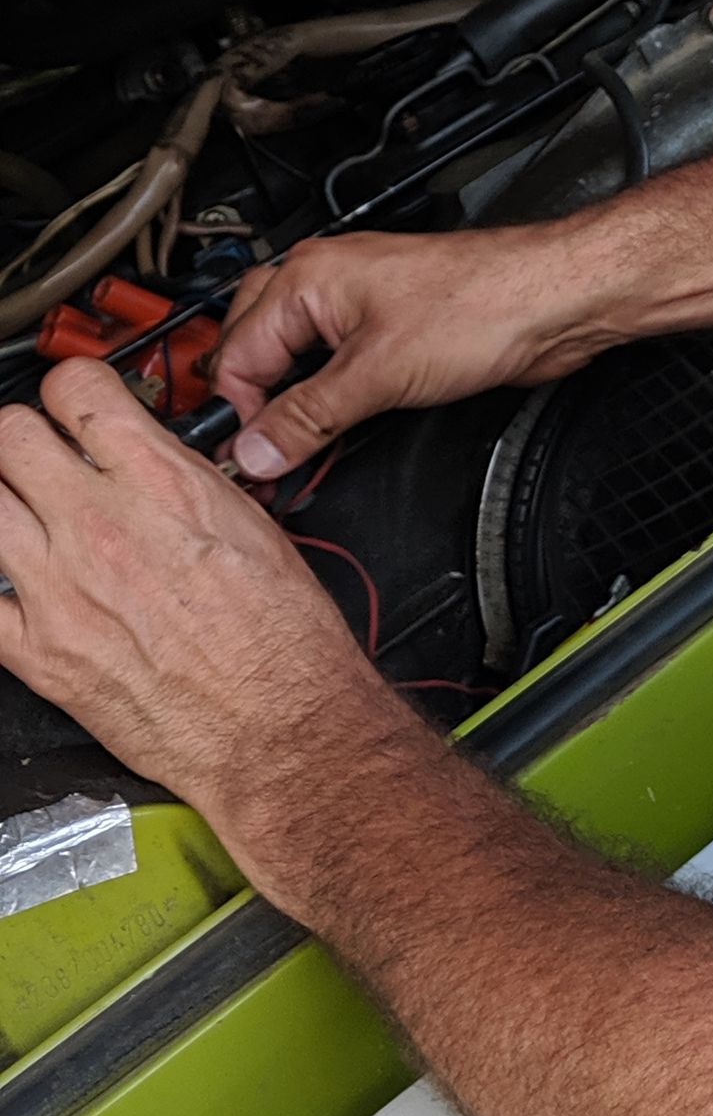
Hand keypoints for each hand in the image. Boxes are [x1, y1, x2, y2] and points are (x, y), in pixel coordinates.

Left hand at [0, 360, 397, 837]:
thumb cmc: (281, 638)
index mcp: (161, 485)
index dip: (69, 389)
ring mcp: (59, 587)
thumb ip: (185, 481)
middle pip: (6, 435)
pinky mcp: (37, 650)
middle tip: (35, 455)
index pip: (75, 390)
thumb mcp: (251, 524)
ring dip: (1, 500)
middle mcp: (100, 526)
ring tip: (23, 513)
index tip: (72, 404)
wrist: (277, 726)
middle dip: (19, 436)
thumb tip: (151, 460)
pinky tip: (11, 582)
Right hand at [215, 220, 628, 480]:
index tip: (243, 460)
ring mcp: (359, 306)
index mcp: (308, 278)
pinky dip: (322, 398)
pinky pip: (334, 367)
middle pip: (254, 349)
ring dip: (286, 403)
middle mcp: (327, 284)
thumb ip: (309, 416)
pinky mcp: (391, 331)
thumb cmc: (483, 303)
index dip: (236, 413)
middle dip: (250, 405)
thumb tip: (257, 448)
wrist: (551, 300)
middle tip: (256, 460)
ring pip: (295, 359)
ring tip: (284, 451)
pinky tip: (327, 426)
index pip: (238, 354)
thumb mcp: (379, 373)